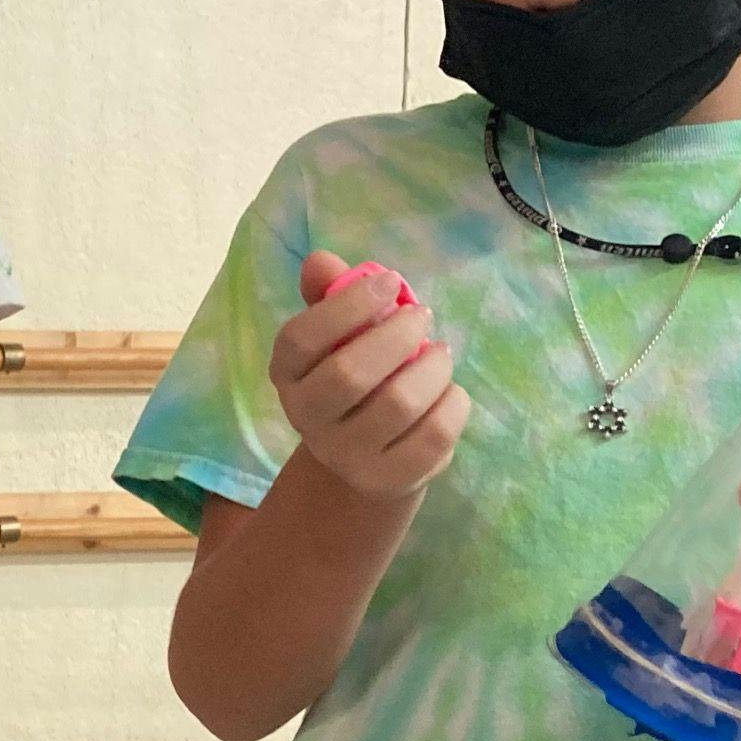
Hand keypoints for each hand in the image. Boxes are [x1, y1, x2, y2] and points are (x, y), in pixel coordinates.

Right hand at [272, 251, 465, 502]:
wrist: (364, 457)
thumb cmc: (355, 376)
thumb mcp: (337, 335)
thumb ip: (330, 295)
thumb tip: (321, 262)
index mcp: (287, 374)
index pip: (301, 339)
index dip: (349, 305)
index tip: (390, 283)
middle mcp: (307, 418)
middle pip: (349, 374)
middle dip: (398, 335)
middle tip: (422, 317)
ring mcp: (346, 455)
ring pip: (399, 404)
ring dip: (433, 367)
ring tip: (440, 355)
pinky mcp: (389, 479)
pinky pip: (434, 435)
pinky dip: (453, 403)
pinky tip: (449, 393)